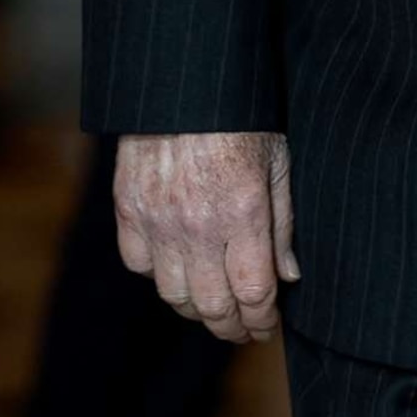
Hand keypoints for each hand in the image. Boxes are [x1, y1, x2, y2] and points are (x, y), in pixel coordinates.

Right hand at [113, 131, 298, 343]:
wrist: (183, 86)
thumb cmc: (240, 119)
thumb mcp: (278, 162)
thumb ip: (284, 223)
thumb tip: (288, 275)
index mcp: (244, 212)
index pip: (254, 292)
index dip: (262, 320)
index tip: (267, 327)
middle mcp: (199, 225)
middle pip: (213, 305)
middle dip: (232, 327)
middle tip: (243, 331)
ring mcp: (159, 222)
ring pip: (174, 295)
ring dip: (197, 310)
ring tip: (214, 310)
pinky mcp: (128, 211)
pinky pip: (140, 267)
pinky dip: (159, 277)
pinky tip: (178, 272)